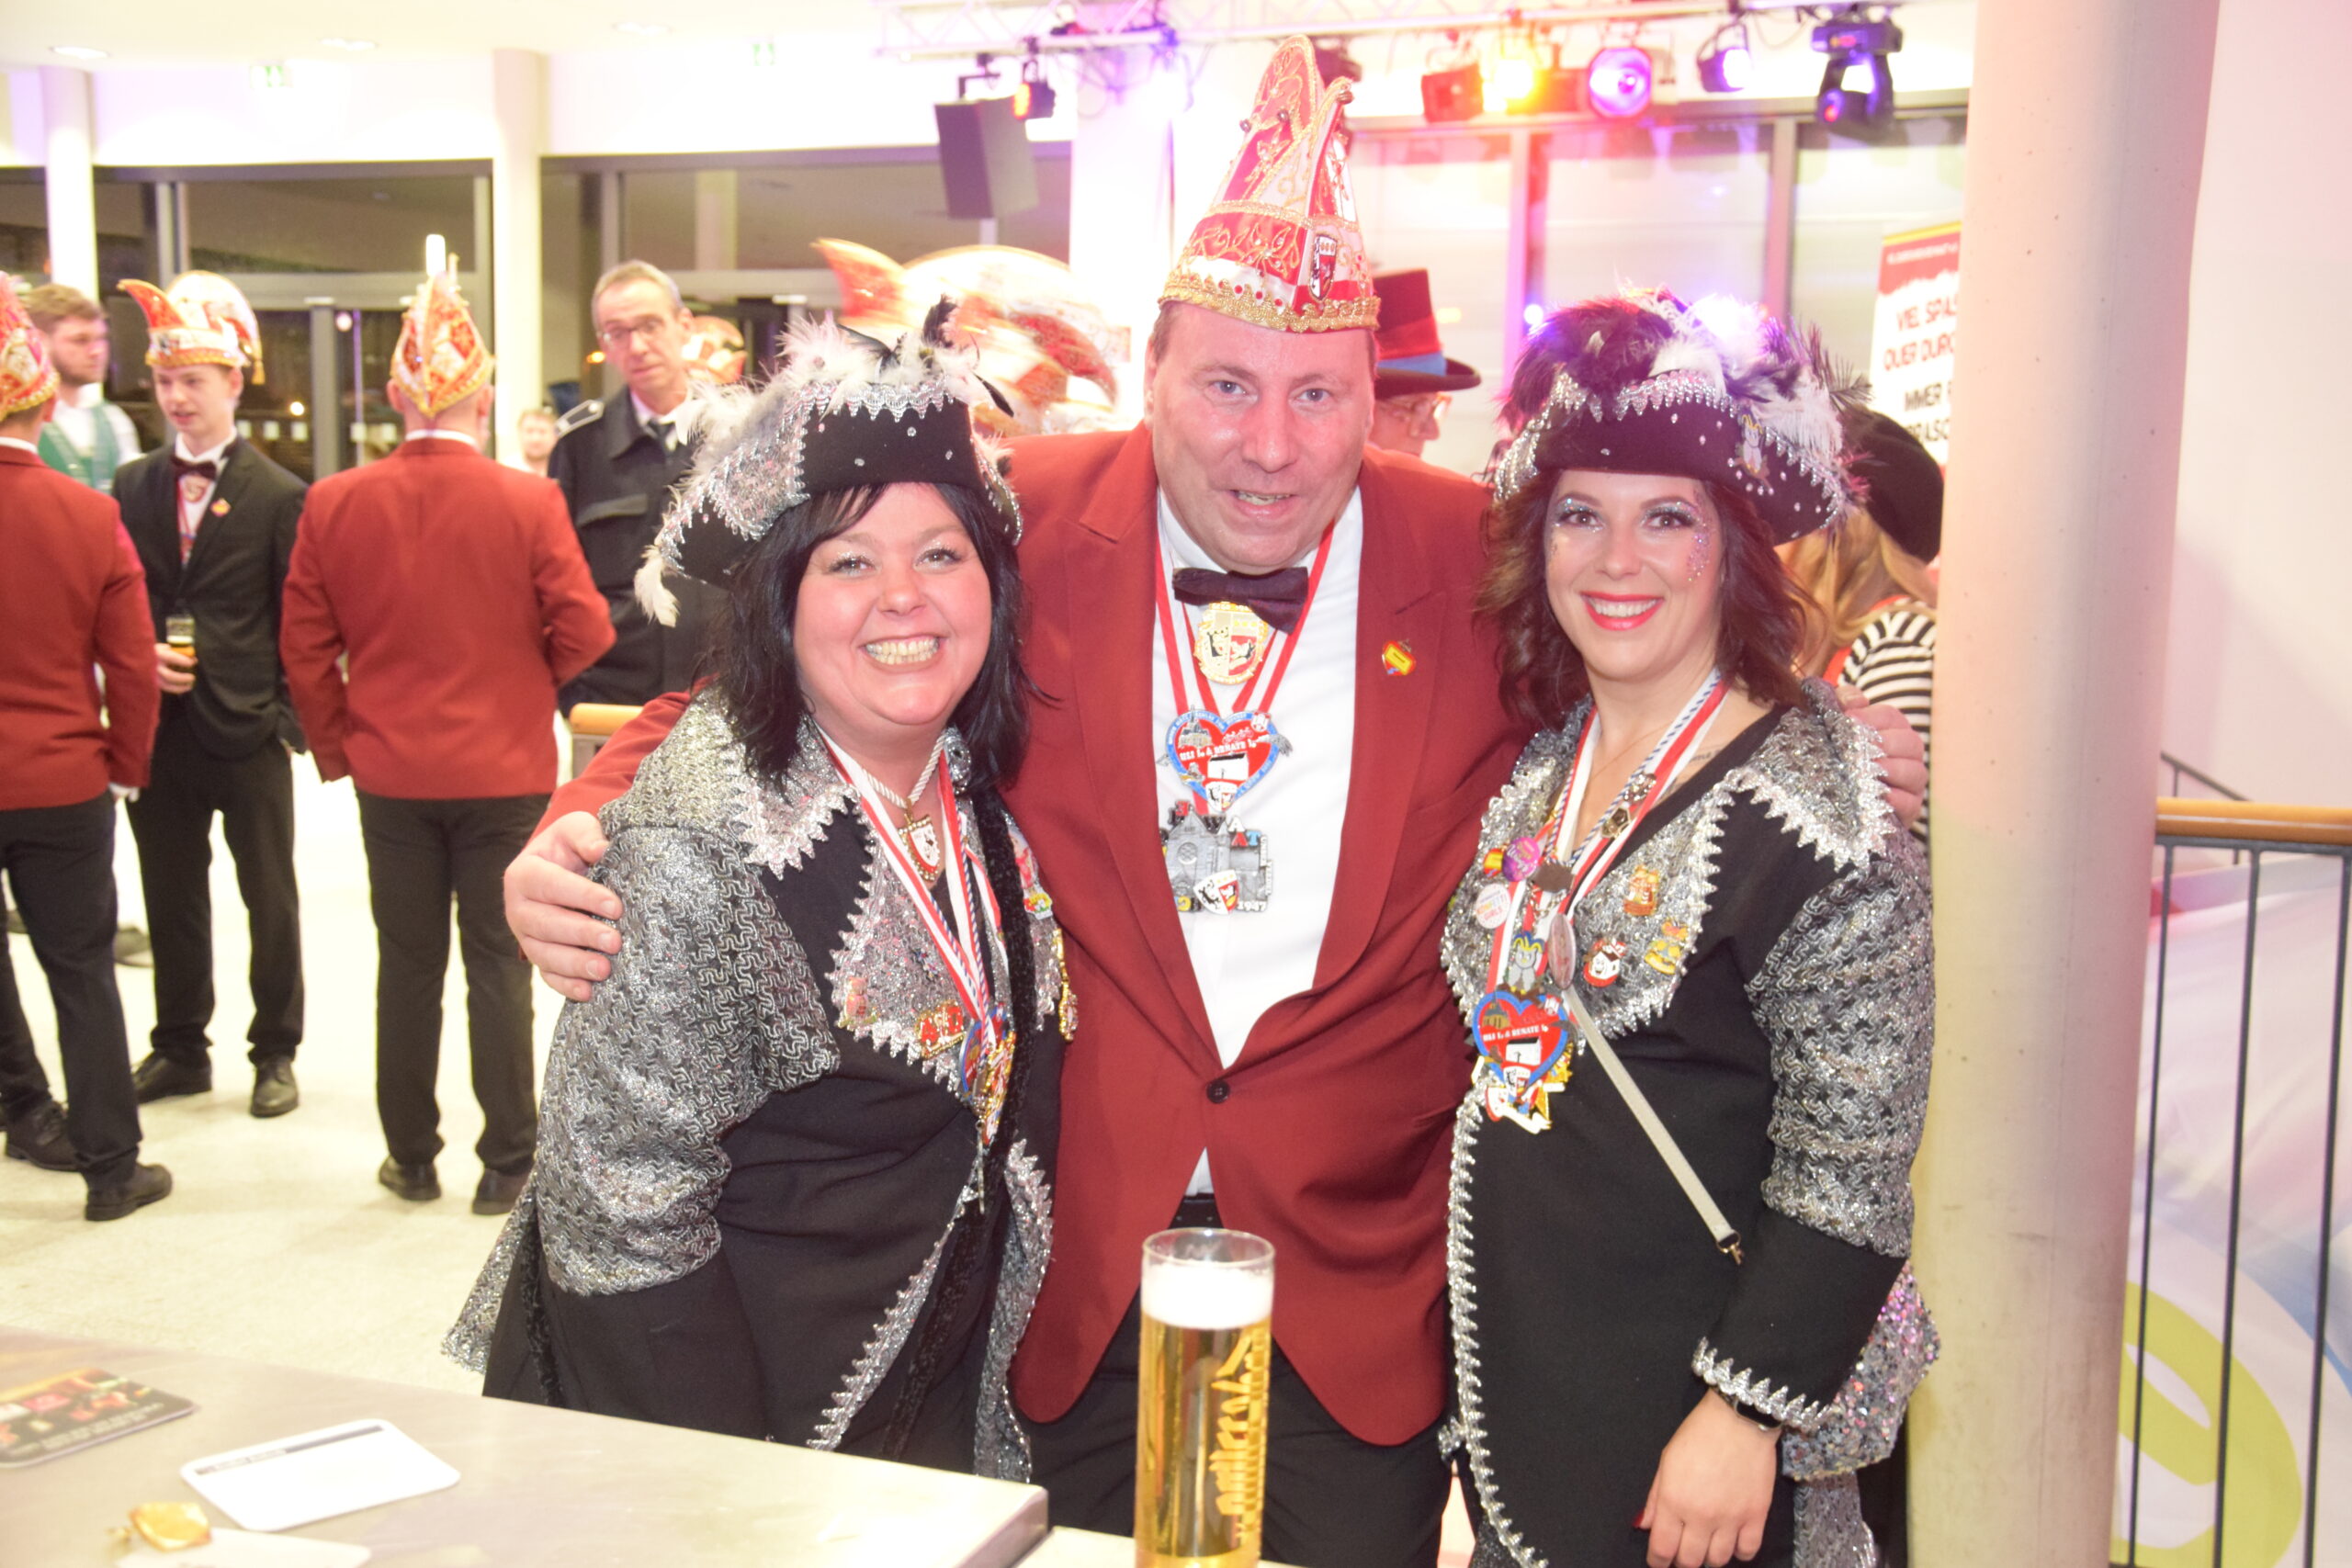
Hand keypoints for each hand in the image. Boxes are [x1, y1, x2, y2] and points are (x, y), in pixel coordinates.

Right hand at [155, 643, 195, 694]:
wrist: (137, 658)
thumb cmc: (154, 652)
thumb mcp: (163, 648)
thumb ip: (178, 652)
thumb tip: (194, 659)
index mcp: (157, 654)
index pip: (172, 658)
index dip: (183, 661)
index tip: (192, 663)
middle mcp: (153, 666)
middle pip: (169, 676)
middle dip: (183, 678)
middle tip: (192, 677)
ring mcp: (150, 676)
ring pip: (166, 685)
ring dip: (180, 687)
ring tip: (189, 686)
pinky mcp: (150, 683)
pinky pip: (164, 688)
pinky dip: (175, 689)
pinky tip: (184, 688)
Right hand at [505, 811, 620, 1001]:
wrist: (564, 868)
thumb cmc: (572, 847)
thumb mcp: (576, 830)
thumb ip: (586, 835)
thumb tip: (601, 849)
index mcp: (524, 873)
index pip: (550, 885)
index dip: (582, 896)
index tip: (615, 906)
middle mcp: (518, 907)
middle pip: (546, 924)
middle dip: (581, 935)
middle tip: (614, 941)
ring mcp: (525, 936)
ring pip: (544, 954)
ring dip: (575, 965)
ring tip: (605, 969)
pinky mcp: (538, 957)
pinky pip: (548, 976)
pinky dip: (566, 986)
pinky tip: (589, 992)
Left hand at [1639, 1391, 1778, 1566]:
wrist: (1738, 1419)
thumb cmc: (1698, 1434)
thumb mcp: (1666, 1461)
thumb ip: (1654, 1497)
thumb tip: (1644, 1525)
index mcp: (1672, 1501)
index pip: (1662, 1548)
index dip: (1658, 1561)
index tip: (1659, 1562)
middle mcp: (1700, 1515)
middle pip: (1689, 1560)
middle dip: (1682, 1562)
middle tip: (1682, 1554)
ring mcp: (1730, 1518)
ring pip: (1717, 1560)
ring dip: (1709, 1557)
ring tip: (1706, 1545)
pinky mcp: (1756, 1516)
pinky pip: (1747, 1551)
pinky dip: (1739, 1552)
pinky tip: (1733, 1541)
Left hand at [1838, 685, 1924, 830]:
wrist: (1826, 804)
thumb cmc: (1833, 758)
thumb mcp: (1831, 727)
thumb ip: (1841, 705)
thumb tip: (1854, 701)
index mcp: (1891, 729)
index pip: (1891, 716)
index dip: (1872, 717)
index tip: (1849, 721)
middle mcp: (1907, 754)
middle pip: (1910, 742)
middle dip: (1885, 744)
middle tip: (1860, 748)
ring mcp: (1911, 783)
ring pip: (1916, 772)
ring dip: (1892, 770)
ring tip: (1868, 771)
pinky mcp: (1909, 810)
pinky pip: (1911, 803)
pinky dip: (1896, 799)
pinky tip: (1879, 796)